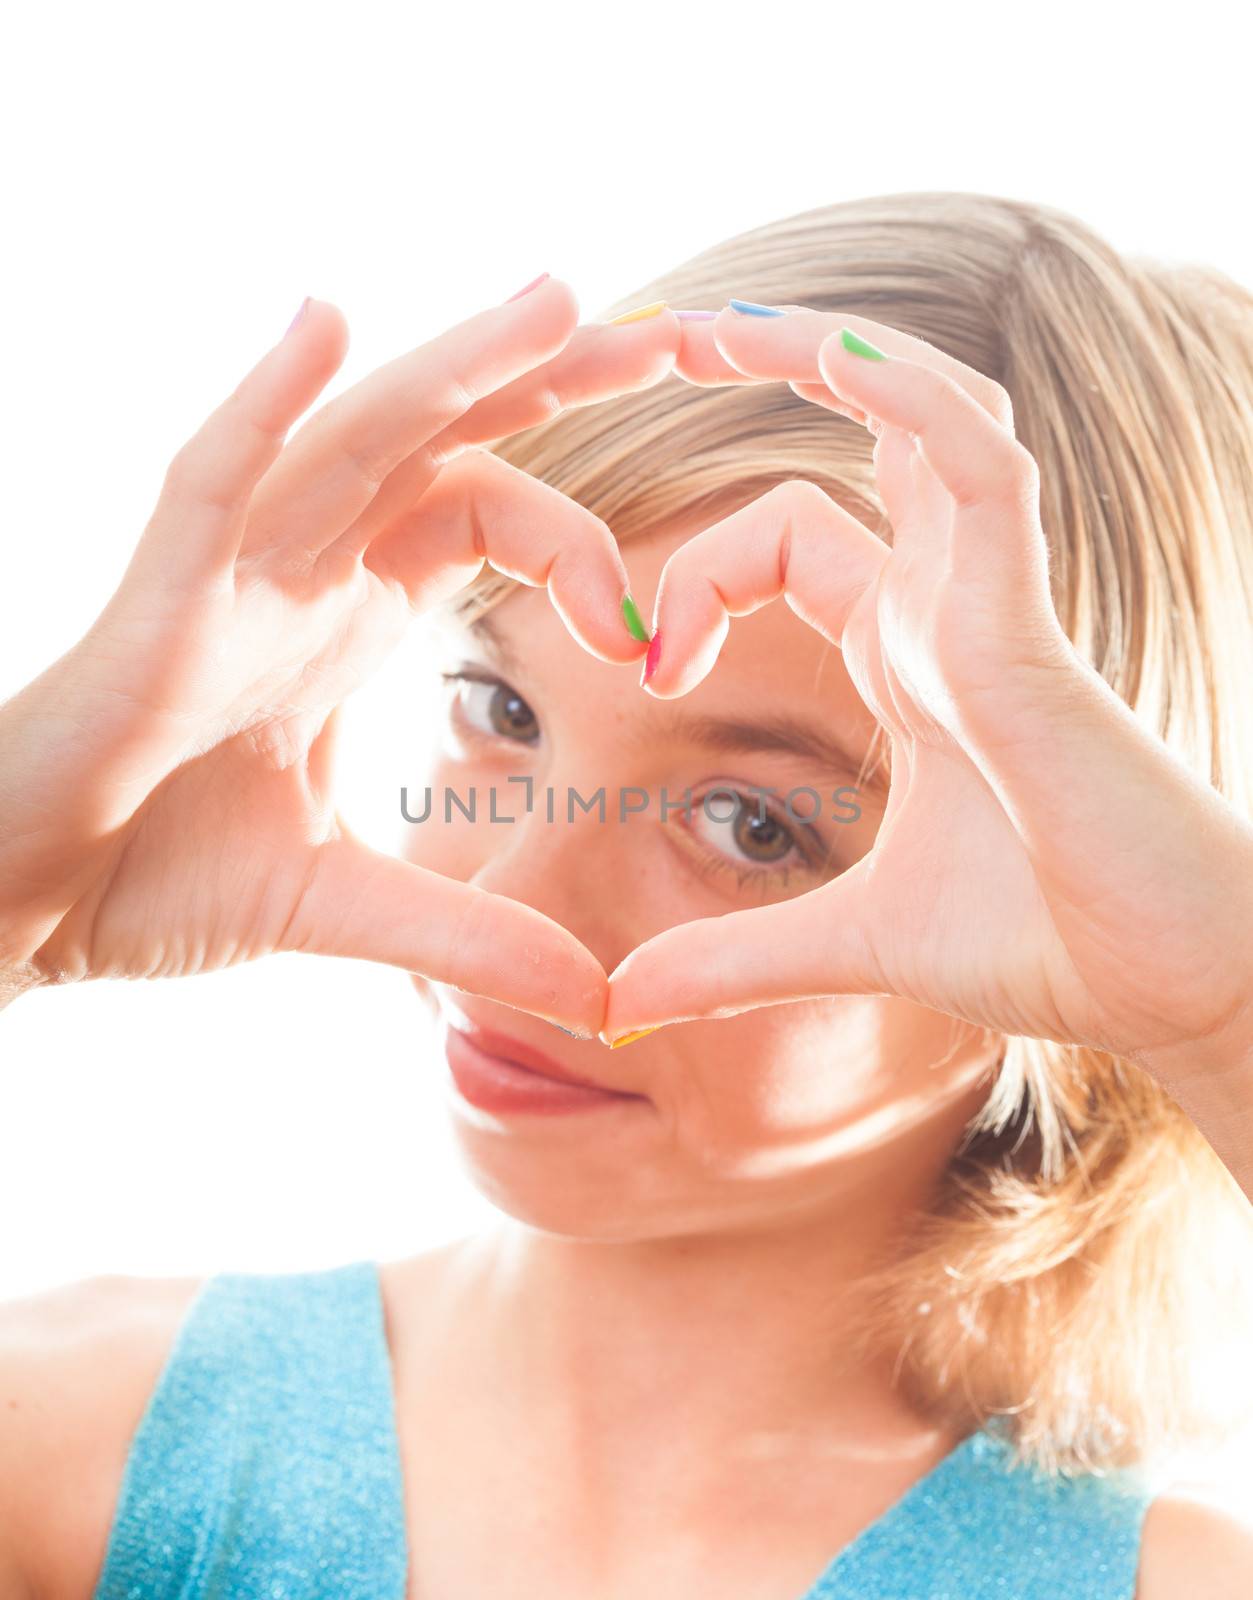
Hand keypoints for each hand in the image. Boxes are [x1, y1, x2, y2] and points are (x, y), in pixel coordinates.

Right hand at [0, 282, 679, 1032]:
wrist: (24, 906)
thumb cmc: (151, 877)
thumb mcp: (344, 902)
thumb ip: (466, 933)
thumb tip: (599, 997)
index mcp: (351, 616)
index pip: (485, 519)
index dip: (576, 544)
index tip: (644, 636)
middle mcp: (302, 570)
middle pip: (443, 443)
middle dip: (552, 385)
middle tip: (673, 332)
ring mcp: (232, 575)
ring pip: (352, 439)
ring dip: (454, 367)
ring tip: (560, 299)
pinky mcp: (158, 605)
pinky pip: (210, 483)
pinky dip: (263, 405)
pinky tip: (324, 323)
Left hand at [604, 307, 1252, 1090]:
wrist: (1173, 988)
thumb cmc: (1047, 941)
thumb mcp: (848, 943)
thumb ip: (731, 956)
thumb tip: (618, 1006)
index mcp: (908, 652)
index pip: (787, 537)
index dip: (694, 576)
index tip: (644, 672)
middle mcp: (950, 605)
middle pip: (865, 428)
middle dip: (763, 365)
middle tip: (654, 334)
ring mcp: (995, 607)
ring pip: (928, 417)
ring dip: (827, 353)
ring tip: (720, 320)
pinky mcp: (1032, 637)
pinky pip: (987, 480)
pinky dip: (919, 410)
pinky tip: (834, 359)